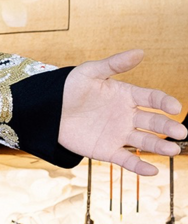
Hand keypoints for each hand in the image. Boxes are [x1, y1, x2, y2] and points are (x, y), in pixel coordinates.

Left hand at [58, 49, 185, 175]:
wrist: (49, 111)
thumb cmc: (70, 88)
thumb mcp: (90, 72)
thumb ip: (114, 64)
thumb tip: (140, 52)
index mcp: (127, 95)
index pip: (152, 98)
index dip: (165, 102)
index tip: (175, 107)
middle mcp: (128, 116)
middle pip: (153, 121)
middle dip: (167, 126)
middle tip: (180, 132)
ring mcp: (119, 134)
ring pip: (144, 141)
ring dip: (159, 146)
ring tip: (172, 150)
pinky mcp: (107, 150)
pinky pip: (126, 159)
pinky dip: (139, 166)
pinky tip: (152, 171)